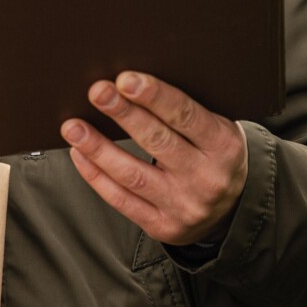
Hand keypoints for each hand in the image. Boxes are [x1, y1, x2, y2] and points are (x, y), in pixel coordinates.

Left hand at [60, 70, 247, 245]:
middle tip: (98, 92)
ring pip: (133, 175)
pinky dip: (96, 176)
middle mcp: (206, 178)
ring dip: (98, 148)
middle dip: (124, 114)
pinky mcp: (163, 226)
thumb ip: (183, 111)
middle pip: (157, 141)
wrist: (233, 209)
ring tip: (73, 127)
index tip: (125, 79)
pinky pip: (122, 200)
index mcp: (223, 146)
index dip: (154, 96)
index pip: (185, 115)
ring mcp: (184, 206)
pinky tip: (80, 154)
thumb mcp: (217, 129)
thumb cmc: (215, 155)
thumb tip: (130, 84)